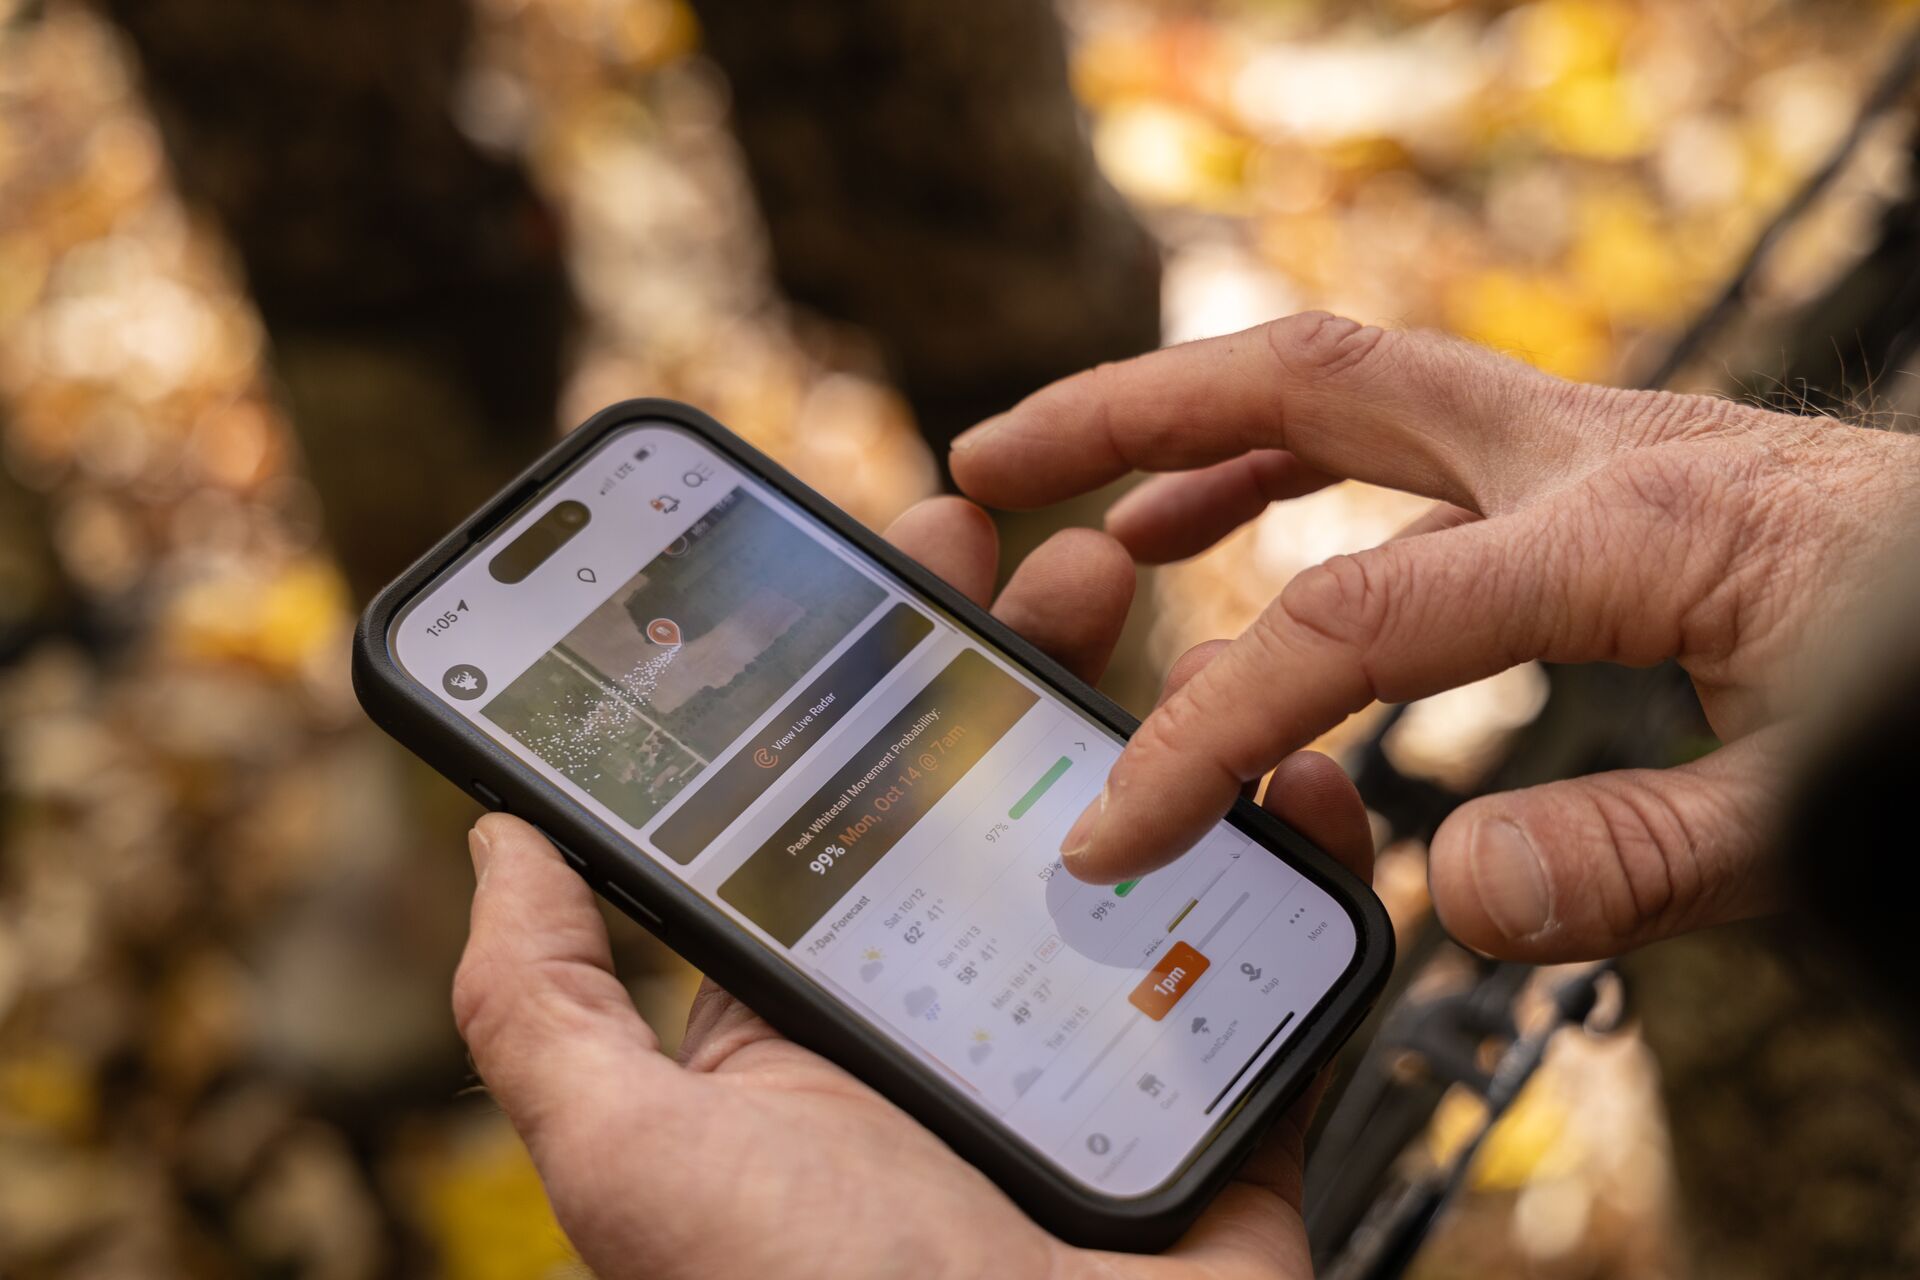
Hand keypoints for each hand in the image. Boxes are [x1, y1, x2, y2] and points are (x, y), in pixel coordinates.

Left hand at [452, 497, 1373, 1279]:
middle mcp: (966, 1018)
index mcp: (831, 1013)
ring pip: (1155, 849)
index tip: (913, 530)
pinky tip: (1303, 767)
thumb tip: (500, 837)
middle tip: (1068, 541)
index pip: (856, 797)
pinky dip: (1308, 862)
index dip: (885, 660)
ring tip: (1178, 600)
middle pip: (1013, 796)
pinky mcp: (1228, 1107)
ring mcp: (1106, 1054)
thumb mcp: (632, 1158)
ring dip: (1173, 712)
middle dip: (1037, 651)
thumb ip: (551, 1003)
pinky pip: (1285, 966)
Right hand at [951, 312, 1919, 961]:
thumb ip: (1639, 859)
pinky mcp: (1597, 464)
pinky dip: (1288, 464)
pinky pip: (1404, 432)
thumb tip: (1450, 887)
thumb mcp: (1821, 809)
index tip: (1115, 827)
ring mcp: (1590, 439)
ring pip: (1344, 379)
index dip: (1209, 729)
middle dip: (1126, 418)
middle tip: (989, 464)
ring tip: (1073, 490)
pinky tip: (1225, 524)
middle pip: (1307, 382)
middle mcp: (1587, 450)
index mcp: (1625, 533)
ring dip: (1188, 421)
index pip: (1351, 620)